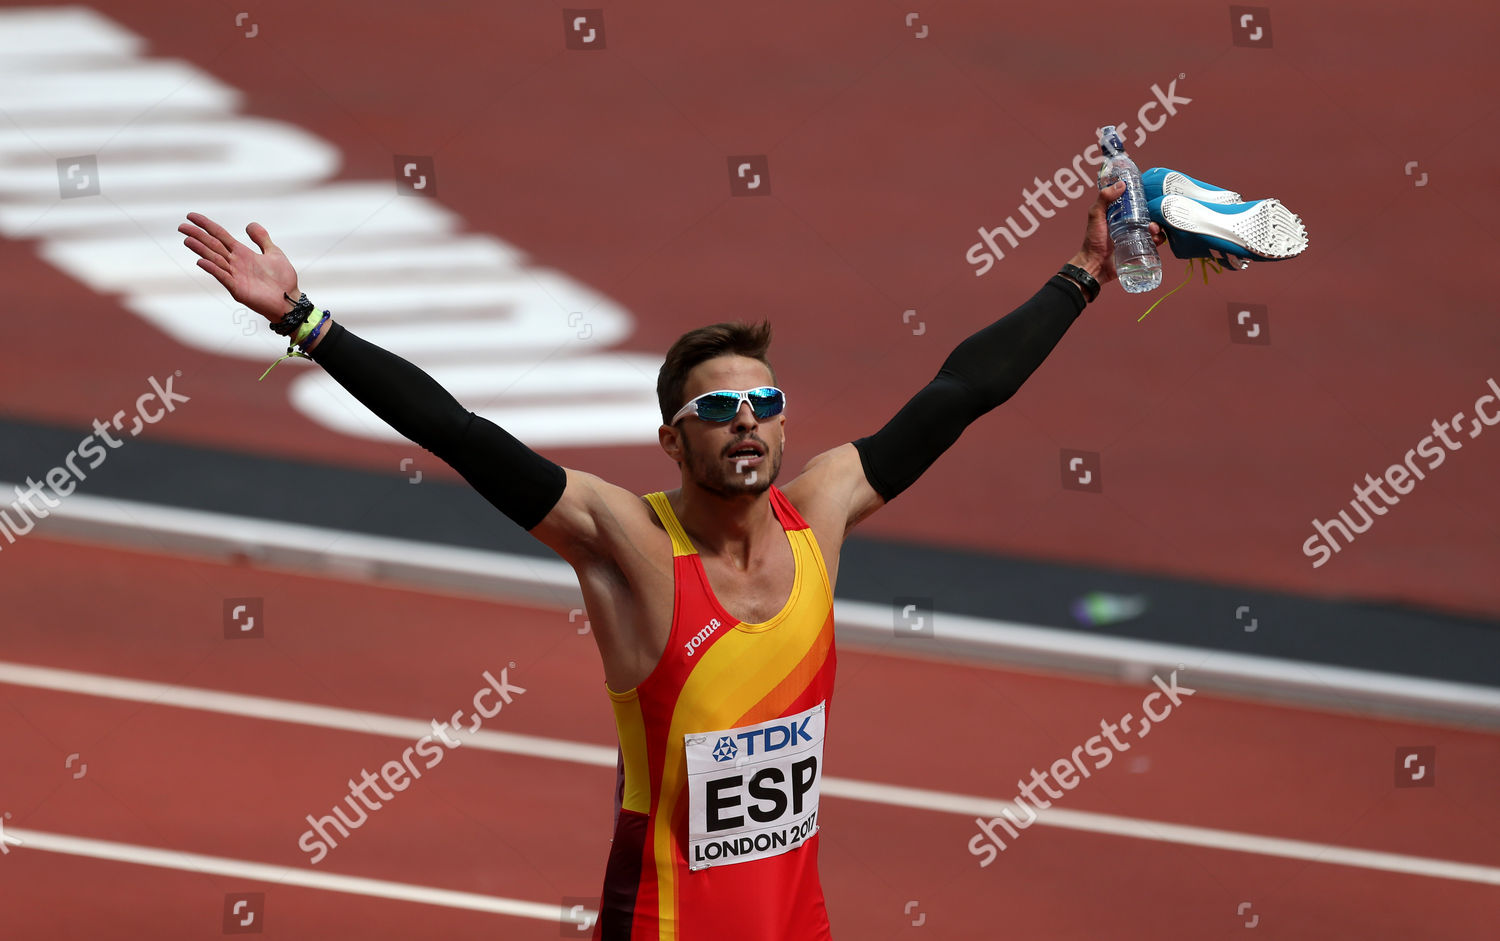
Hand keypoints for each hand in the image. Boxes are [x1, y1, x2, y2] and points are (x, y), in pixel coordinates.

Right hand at [179, 212, 299, 319]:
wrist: (289, 300)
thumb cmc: (282, 279)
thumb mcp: (274, 253)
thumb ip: (262, 239)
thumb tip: (249, 224)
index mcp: (242, 253)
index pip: (220, 235)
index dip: (206, 225)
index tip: (191, 216)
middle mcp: (235, 263)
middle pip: (213, 246)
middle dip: (197, 236)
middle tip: (181, 226)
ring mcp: (234, 276)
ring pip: (214, 259)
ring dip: (201, 250)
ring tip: (187, 240)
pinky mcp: (238, 289)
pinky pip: (223, 277)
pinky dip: (213, 269)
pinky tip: (201, 262)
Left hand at [1068, 181, 1166, 284]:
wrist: (1095, 266)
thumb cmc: (1092, 241)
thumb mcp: (1095, 216)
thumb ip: (1104, 199)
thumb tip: (1121, 184)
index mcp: (1120, 214)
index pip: (1136, 202)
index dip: (1145, 198)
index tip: (1153, 194)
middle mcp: (1129, 224)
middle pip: (1149, 214)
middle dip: (1155, 214)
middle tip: (1153, 219)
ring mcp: (1136, 236)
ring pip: (1154, 227)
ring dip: (1158, 227)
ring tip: (1153, 230)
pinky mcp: (1140, 249)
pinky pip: (1154, 242)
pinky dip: (1159, 239)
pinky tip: (1157, 240)